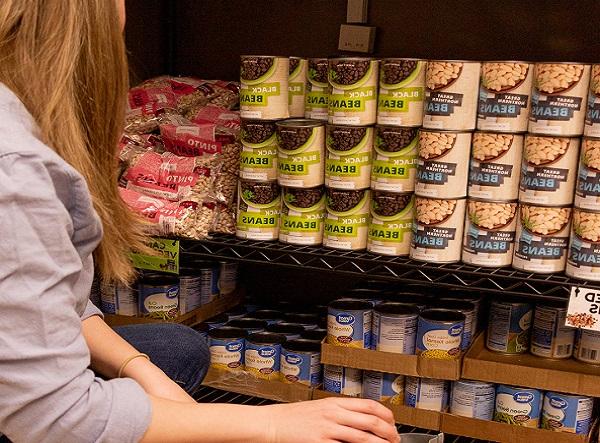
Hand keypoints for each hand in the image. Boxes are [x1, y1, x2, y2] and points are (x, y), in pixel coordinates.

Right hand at [262, 397, 399, 442]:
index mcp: (335, 402)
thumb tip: (360, 419)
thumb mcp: (320, 408)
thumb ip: (339, 412)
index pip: (369, 405)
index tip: (392, 423)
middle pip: (370, 420)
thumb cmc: (294, 417)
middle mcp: (334, 413)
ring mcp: (327, 428)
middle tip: (394, 440)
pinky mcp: (319, 442)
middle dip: (388, 432)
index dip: (386, 415)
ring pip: (362, 437)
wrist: (273, 423)